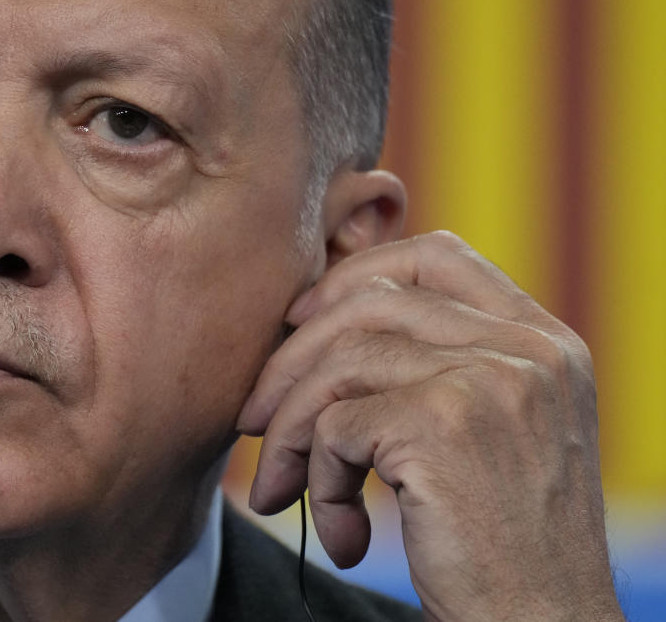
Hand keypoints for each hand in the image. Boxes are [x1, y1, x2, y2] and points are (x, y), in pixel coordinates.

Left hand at [237, 231, 621, 620]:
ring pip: (340, 365)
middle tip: (256, 419)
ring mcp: (488, 380)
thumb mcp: (494, 432)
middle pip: (369, 305)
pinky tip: (341, 530)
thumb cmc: (504, 543)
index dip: (356, 276)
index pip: (437, 255)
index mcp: (541, 341)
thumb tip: (317, 326)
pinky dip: (316, 478)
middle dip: (292, 361)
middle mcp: (524, 348)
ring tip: (281, 489)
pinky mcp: (443, 424)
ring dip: (290, 431)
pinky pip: (334, 427)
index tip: (303, 319)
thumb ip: (441, 369)